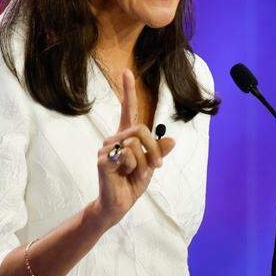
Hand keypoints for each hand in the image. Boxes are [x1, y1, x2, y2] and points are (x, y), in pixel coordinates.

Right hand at [92, 70, 175, 228]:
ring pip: (136, 144)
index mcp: (126, 137)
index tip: (127, 71)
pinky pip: (128, 156)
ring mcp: (107, 148)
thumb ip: (159, 152)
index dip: (128, 91)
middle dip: (154, 149)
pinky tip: (124, 175)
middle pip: (141, 130)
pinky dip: (134, 168)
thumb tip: (172, 139)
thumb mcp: (151, 166)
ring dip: (145, 162)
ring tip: (136, 173)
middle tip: (157, 166)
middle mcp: (114, 138)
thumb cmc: (132, 183)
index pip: (127, 110)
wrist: (119, 204)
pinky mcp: (103, 160)